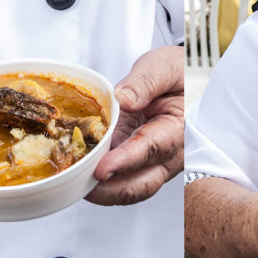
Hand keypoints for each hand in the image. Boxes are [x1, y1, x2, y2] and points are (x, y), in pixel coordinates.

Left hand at [88, 46, 184, 204]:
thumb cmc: (181, 72)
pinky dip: (98, 178)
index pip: (150, 150)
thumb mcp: (166, 67)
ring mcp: (153, 161)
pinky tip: (77, 169)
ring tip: (70, 179)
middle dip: (107, 190)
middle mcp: (169, 154)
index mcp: (179, 129)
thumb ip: (145, 82)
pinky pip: (120, 176)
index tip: (100, 170)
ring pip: (128, 187)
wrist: (188, 78)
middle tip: (75, 183)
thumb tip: (124, 100)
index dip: (123, 162)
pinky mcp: (138, 160)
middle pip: (140, 185)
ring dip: (99, 188)